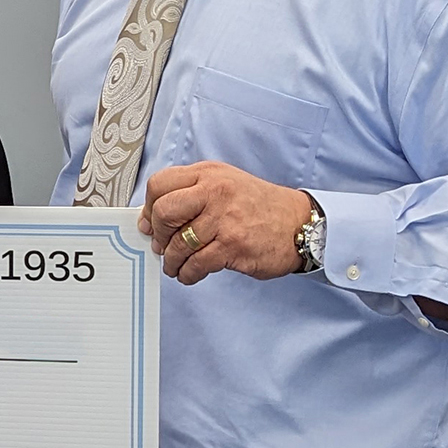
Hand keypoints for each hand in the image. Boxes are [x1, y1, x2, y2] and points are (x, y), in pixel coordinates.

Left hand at [138, 162, 313, 284]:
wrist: (299, 223)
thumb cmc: (257, 206)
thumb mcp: (223, 184)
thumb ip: (189, 194)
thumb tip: (150, 220)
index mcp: (208, 174)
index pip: (159, 184)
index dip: (148, 208)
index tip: (150, 224)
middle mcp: (215, 191)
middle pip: (163, 212)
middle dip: (158, 235)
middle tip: (162, 246)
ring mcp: (224, 218)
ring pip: (178, 244)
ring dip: (172, 261)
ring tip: (176, 265)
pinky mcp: (234, 244)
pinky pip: (196, 264)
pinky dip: (187, 274)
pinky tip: (190, 273)